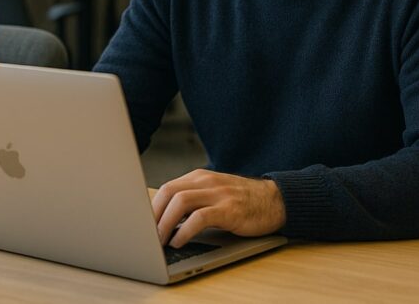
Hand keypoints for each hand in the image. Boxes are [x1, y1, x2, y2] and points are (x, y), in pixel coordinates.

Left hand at [151, 169, 285, 247]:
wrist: (275, 201)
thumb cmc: (242, 201)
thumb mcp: (213, 194)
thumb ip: (192, 200)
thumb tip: (164, 220)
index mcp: (199, 177)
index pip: (167, 188)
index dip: (151, 207)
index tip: (143, 223)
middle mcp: (206, 182)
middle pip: (169, 192)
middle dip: (153, 214)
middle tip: (146, 234)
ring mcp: (218, 194)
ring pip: (180, 202)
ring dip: (165, 223)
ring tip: (159, 240)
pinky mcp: (229, 209)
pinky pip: (199, 218)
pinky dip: (185, 231)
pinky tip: (179, 242)